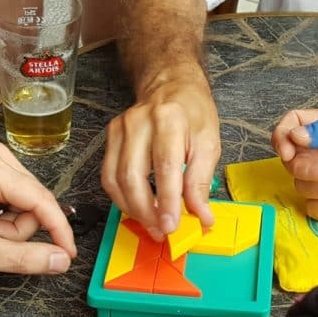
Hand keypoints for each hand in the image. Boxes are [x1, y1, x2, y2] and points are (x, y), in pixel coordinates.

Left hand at [0, 142, 76, 274]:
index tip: (69, 253)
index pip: (41, 200)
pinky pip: (19, 198)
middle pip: (36, 201)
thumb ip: (26, 257)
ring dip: (11, 225)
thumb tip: (61, 260)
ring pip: (29, 202)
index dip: (59, 230)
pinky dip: (6, 218)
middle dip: (18, 229)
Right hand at [102, 74, 219, 239]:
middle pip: (133, 176)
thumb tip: (201, 217)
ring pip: (115, 179)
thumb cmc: (193, 113)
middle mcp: (140, 122)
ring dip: (132, 209)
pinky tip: (137, 207)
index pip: (165, 167)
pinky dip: (121, 197)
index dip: (166, 201)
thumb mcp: (209, 143)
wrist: (171, 85)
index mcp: (170, 120)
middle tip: (162, 230)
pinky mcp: (110, 137)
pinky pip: (108, 176)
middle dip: (145, 211)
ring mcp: (120, 128)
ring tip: (152, 223)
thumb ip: (201, 181)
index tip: (171, 226)